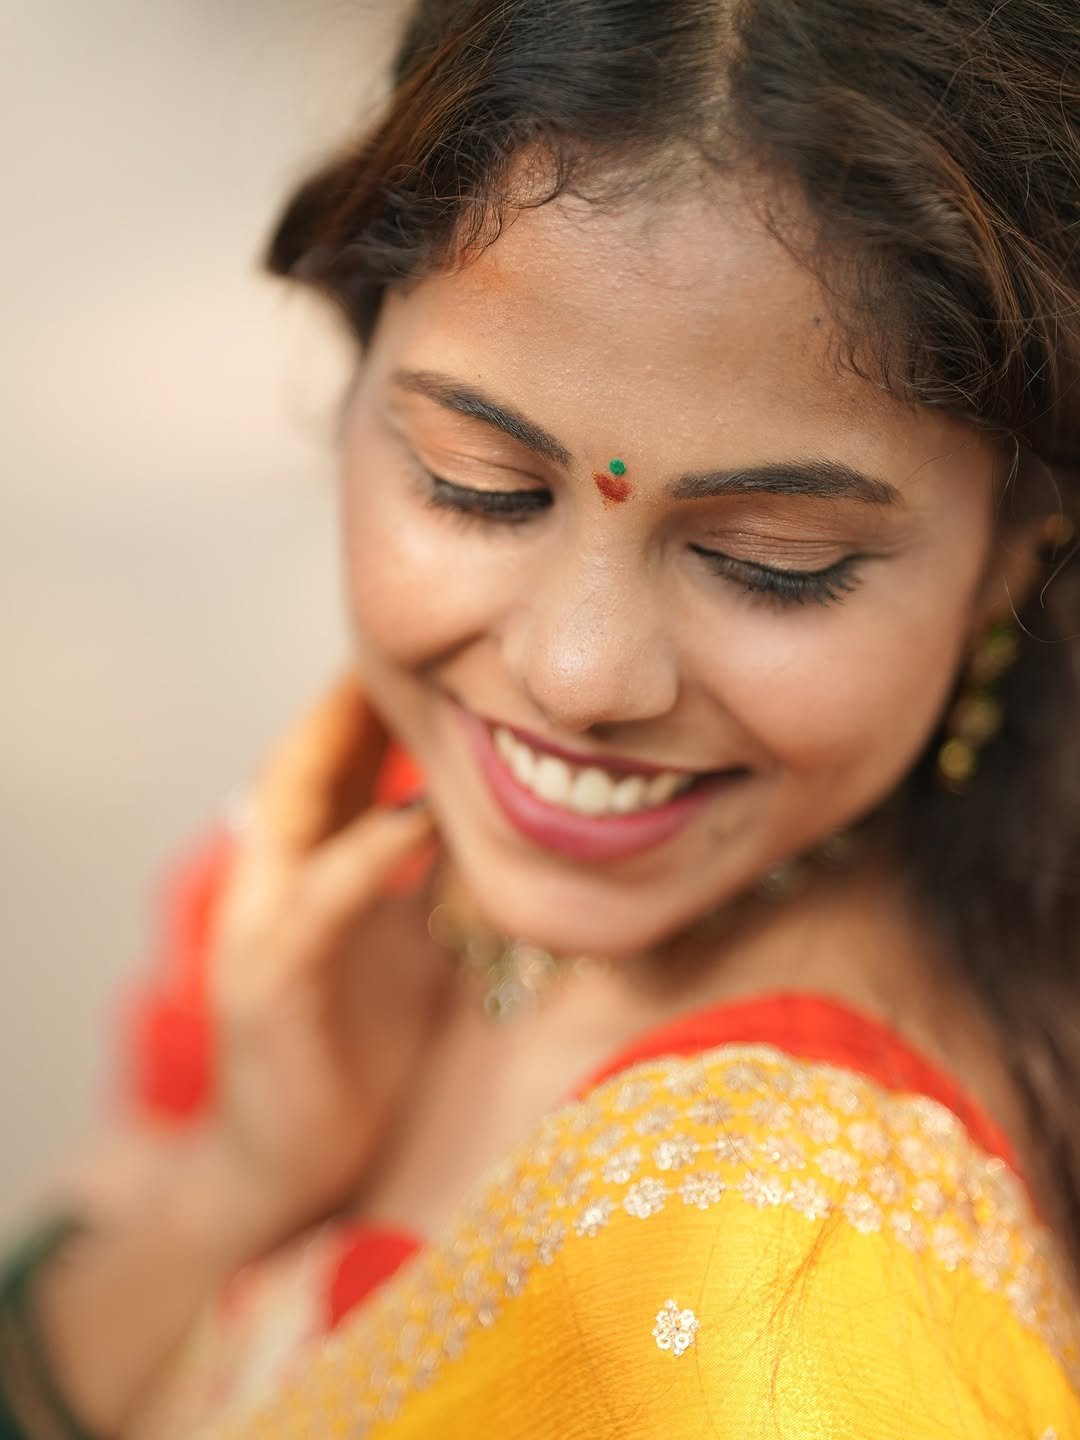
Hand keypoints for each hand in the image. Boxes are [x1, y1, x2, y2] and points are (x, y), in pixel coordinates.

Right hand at [199, 674, 450, 1259]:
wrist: (297, 1172)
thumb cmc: (362, 1057)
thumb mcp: (414, 953)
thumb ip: (438, 887)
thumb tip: (510, 828)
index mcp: (310, 873)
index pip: (337, 764)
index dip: (374, 703)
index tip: (439, 648)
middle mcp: (275, 884)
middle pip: (307, 761)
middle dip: (352, 697)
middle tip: (410, 635)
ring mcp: (261, 927)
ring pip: (293, 806)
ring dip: (342, 741)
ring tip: (395, 683)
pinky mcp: (267, 982)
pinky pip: (321, 898)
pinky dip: (366, 850)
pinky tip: (415, 815)